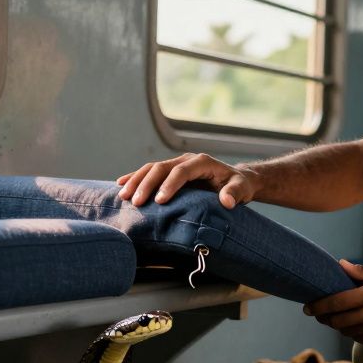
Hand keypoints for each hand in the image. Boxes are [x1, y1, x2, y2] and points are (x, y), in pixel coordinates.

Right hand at [116, 153, 259, 207]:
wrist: (236, 180)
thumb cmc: (239, 185)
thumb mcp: (242, 189)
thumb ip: (235, 193)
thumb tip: (227, 201)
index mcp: (202, 162)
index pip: (182, 171)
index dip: (170, 185)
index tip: (160, 201)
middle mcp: (186, 160)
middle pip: (161, 168)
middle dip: (147, 184)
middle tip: (136, 202)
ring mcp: (176, 164)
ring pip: (151, 169)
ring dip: (136, 181)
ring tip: (123, 196)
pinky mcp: (170, 171)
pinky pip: (149, 172)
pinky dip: (135, 178)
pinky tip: (120, 185)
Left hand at [304, 261, 362, 345]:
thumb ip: (362, 272)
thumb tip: (340, 264)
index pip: (336, 302)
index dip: (318, 305)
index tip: (307, 306)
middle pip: (336, 320)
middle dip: (323, 317)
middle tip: (318, 312)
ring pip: (345, 331)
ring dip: (337, 325)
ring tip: (336, 316)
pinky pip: (357, 338)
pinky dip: (351, 331)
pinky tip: (353, 323)